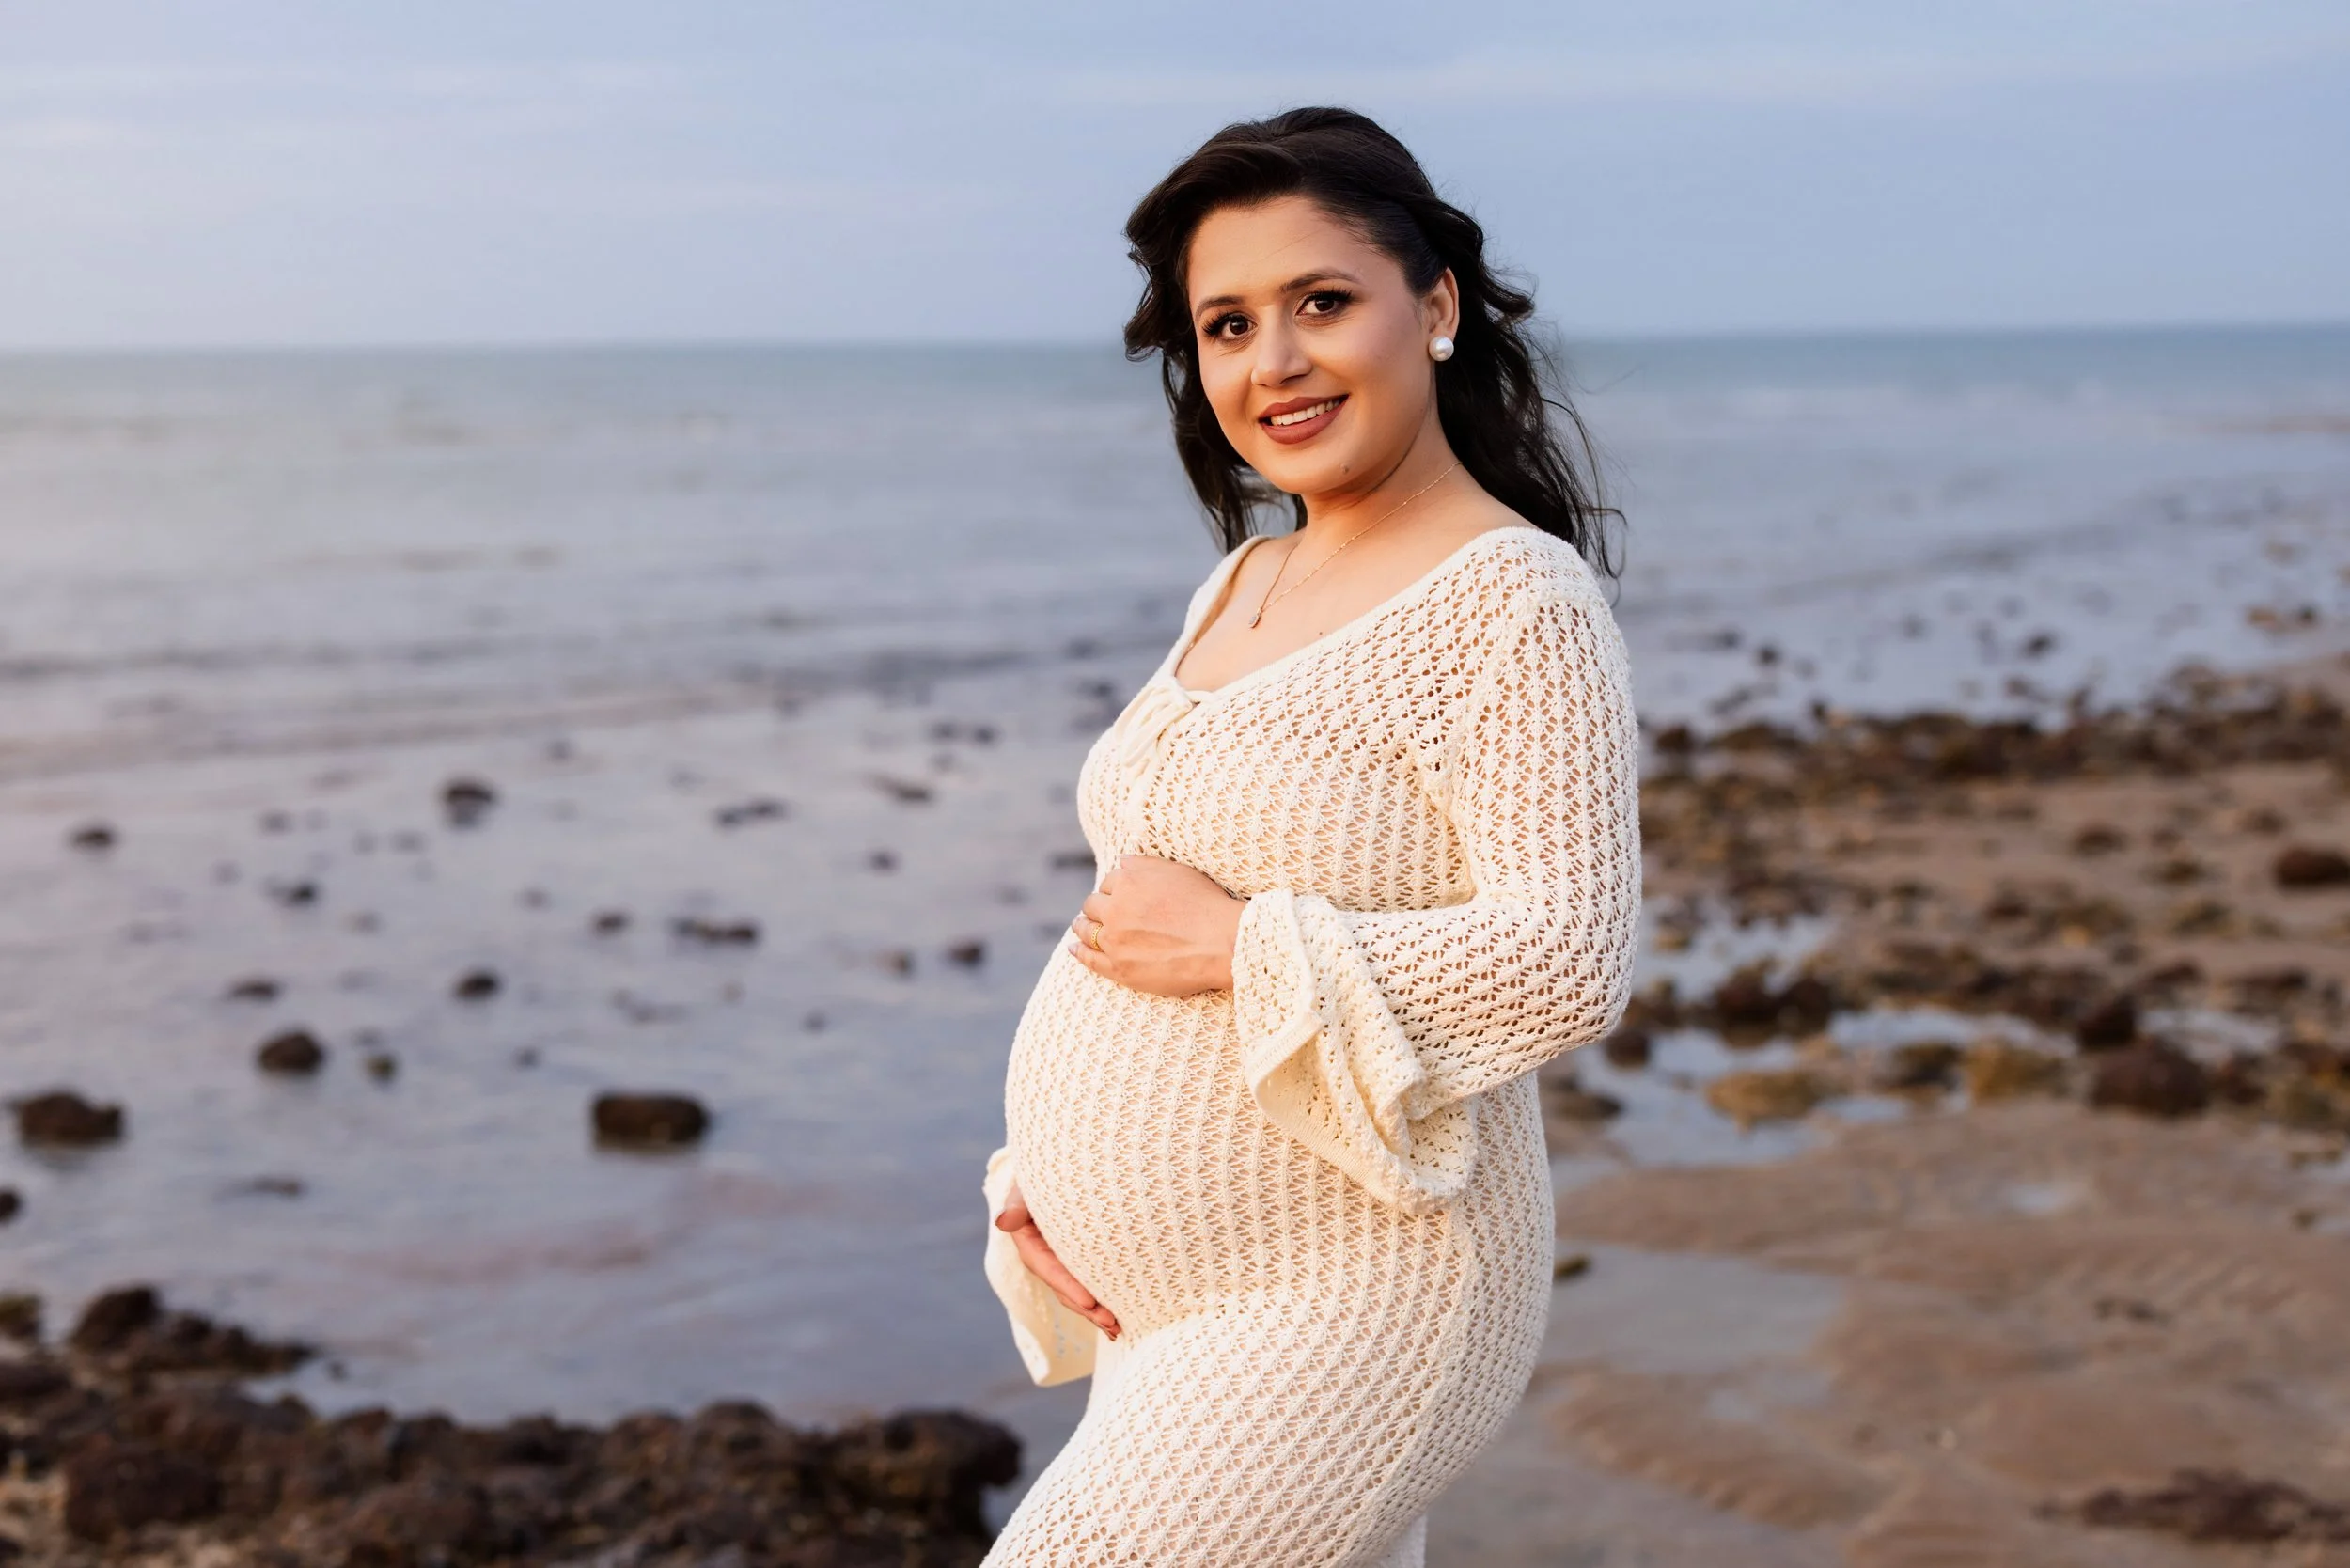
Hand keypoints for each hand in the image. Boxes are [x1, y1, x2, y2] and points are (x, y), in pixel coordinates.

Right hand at [994, 1180, 1119, 1338]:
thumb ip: (1016, 1205)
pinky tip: (1121, 1316)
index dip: (1069, 1287)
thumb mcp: (1024, 1189)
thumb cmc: (1040, 1177)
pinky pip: (1089, 1283)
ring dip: (1097, 1312)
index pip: (1049, 1269)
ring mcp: (1062, 1263)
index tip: (1090, 1302)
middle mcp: (1045, 1260)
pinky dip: (1103, 1300)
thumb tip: (1002, 1221)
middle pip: (1066, 1289)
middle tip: (1112, 1324)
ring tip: (1118, 1328)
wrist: (1054, 1172)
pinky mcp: (1077, 1261)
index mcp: (1030, 1245)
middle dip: (1088, 1309)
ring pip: (1078, 1292)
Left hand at [1066, 854, 1243, 996]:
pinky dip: (1079, 951)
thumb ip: (1144, 865)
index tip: (1118, 896)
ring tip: (1082, 926)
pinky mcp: (1118, 968)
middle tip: (1100, 912)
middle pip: (1092, 904)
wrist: (1220, 943)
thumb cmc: (1205, 904)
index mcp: (1128, 881)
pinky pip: (1089, 959)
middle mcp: (1115, 908)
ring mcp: (1114, 940)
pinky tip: (1075, 948)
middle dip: (1096, 907)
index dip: (1114, 890)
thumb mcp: (1176, 872)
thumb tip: (1121, 861)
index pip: (1109, 882)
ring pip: (1086, 929)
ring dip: (1082, 926)